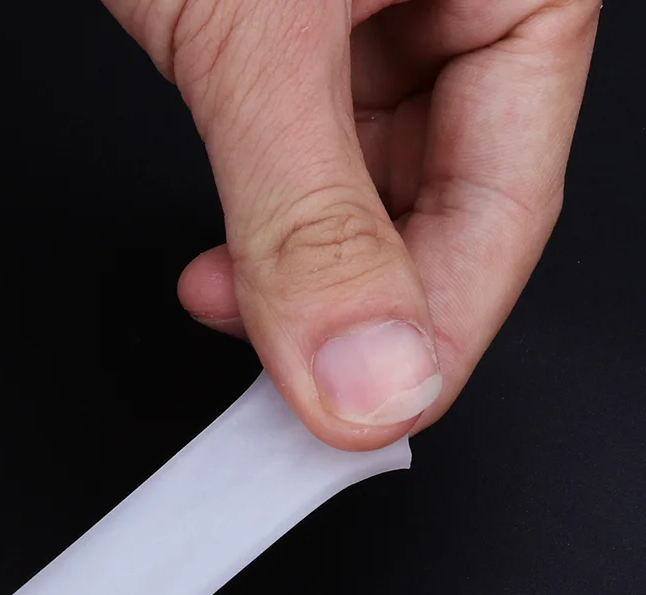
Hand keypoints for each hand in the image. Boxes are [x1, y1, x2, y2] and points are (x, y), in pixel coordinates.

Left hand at [105, 0, 599, 447]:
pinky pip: (306, 164)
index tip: (350, 423)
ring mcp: (383, 15)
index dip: (427, 338)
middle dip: (351, 316)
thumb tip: (369, 376)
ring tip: (230, 313)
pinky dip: (259, 229)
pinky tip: (221, 266)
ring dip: (296, 279)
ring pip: (367, 200)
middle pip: (440, 216)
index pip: (505, 210)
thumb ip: (309, 213)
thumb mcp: (255, 28)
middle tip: (284, 397)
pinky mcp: (301, 35)